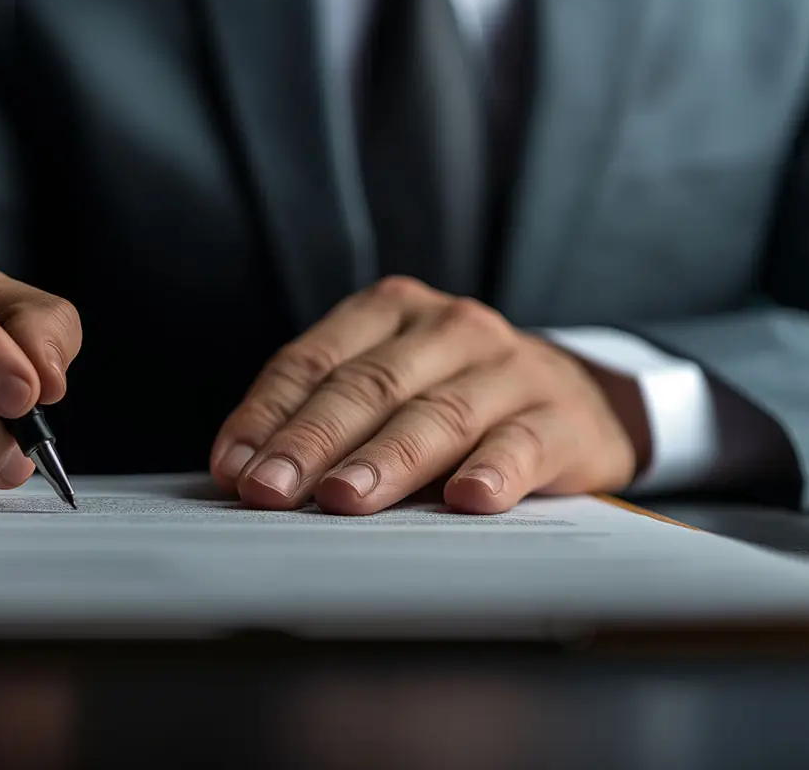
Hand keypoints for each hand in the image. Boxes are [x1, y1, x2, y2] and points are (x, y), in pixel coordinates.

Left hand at [210, 276, 650, 514]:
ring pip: (436, 415)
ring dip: (385, 461)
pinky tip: (468, 497)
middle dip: (312, 442)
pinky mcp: (560, 416)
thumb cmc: (452, 397)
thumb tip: (242, 471)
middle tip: (272, 490)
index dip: (267, 415)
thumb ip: (321, 416)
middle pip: (367, 387)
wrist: (574, 398)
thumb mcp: (386, 389)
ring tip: (344, 499)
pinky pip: (522, 443)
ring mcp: (509, 368)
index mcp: (390, 310)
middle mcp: (448, 327)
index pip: (313, 361)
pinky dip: (494, 470)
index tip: (235, 467)